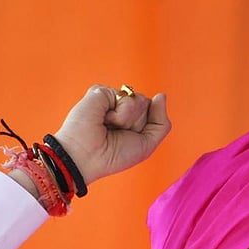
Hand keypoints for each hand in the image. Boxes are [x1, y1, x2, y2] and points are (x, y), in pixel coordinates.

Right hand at [53, 85, 171, 184]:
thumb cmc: (113, 156)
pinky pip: (123, 95)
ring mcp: (111, 100)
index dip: (146, 127)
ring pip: (138, 99)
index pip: (153, 111)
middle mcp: (122, 108)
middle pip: (147, 104)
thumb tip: (161, 95)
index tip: (129, 140)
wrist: (88, 156)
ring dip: (127, 118)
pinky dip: (117, 112)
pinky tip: (103, 119)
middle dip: (137, 122)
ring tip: (109, 126)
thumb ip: (161, 122)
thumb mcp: (147, 144)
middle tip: (118, 133)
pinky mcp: (100, 92)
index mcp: (132, 120)